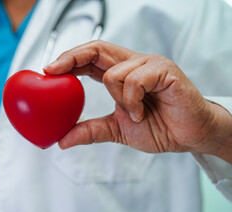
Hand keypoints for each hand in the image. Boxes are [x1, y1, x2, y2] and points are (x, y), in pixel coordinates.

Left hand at [44, 41, 231, 162]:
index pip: (90, 58)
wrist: (189, 137)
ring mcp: (149, 64)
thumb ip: (90, 130)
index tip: (47, 71)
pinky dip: (133, 101)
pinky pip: (134, 80)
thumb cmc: (158, 127)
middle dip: (71, 57)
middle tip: (53, 70)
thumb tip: (62, 139)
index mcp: (121, 73)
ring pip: (113, 72)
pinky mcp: (164, 70)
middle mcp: (133, 63)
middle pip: (96, 48)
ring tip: (134, 113)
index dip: (68, 60)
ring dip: (118, 100)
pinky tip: (144, 112)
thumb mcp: (116, 130)